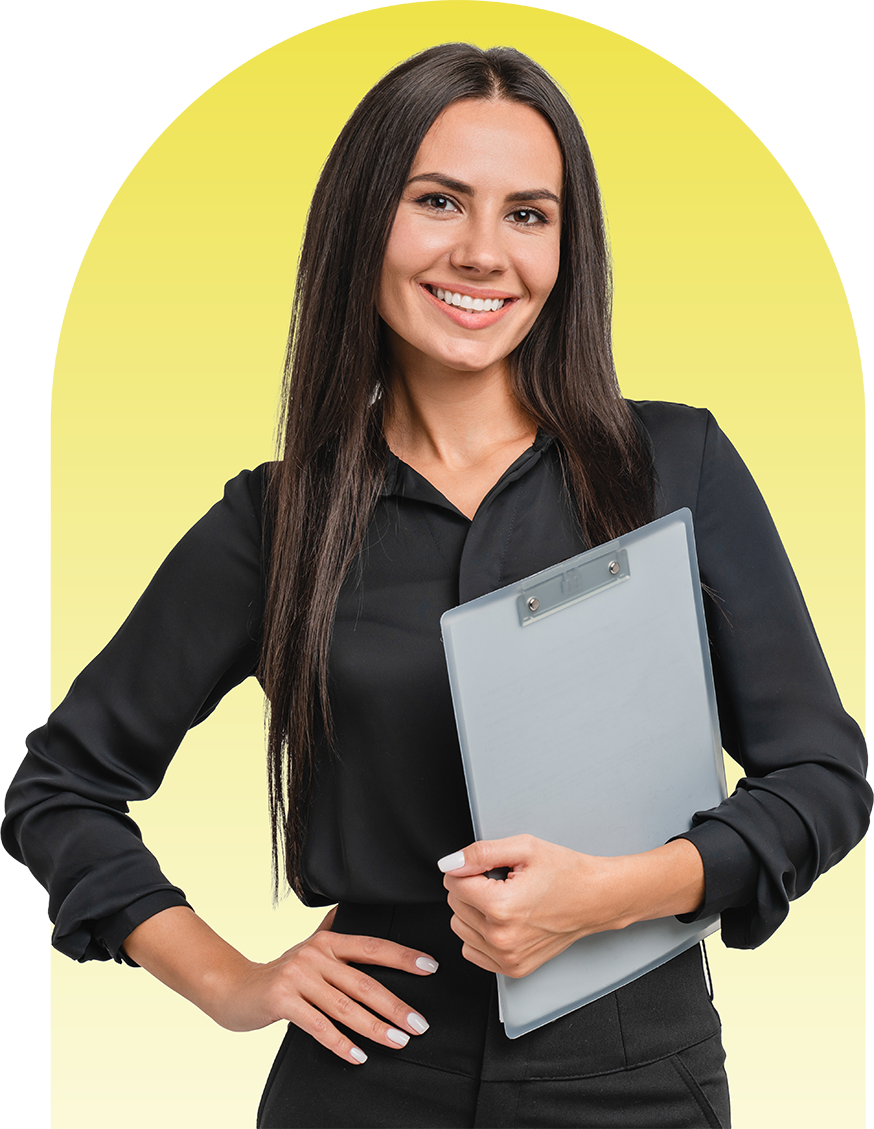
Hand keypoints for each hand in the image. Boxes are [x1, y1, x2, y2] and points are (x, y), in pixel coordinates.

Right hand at [124, 905, 437, 1065]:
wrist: (234, 988)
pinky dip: (342, 1044)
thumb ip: (332, 930)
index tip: (430, 967)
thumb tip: (352, 909)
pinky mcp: (283, 1000)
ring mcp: (298, 976)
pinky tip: (360, 1056)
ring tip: (399, 1042)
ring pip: (346, 1007)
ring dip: (376, 1027)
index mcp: (327, 940)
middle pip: (364, 982)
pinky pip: (320, 1026)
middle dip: (396, 1005)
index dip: (403, 956)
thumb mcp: (308, 948)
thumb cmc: (279, 973)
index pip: (372, 947)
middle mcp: (315, 954)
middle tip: (420, 1024)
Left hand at [438, 835, 704, 978]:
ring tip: (505, 898)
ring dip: (474, 910)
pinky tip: (503, 919)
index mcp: (501, 907)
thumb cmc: (566, 872)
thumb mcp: (524, 847)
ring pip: (459, 926)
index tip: (491, 866)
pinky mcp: (512, 968)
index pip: (453, 883)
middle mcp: (501, 938)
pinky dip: (480, 932)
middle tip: (503, 880)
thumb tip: (449, 863)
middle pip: (454, 905)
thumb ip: (480, 852)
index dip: (468, 867)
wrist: (596, 899)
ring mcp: (507, 957)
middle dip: (471, 887)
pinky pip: (472, 949)